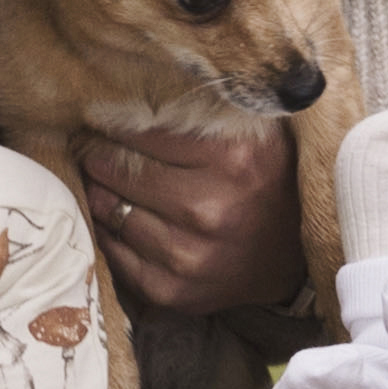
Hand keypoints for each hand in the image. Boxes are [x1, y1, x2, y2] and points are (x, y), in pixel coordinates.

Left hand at [80, 119, 301, 311]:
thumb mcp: (254, 136)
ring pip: (114, 214)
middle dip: (99, 158)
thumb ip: (204, 114)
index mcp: (234, 159)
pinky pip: (117, 257)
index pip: (146, 133)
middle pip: (123, 174)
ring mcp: (190, 256)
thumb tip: (132, 97)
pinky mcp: (175, 291)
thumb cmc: (270, 184)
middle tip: (90, 149)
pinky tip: (112, 218)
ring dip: (99, 195)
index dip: (116, 124)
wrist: (297, 258)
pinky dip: (108, 234)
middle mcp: (210, 209)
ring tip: (99, 182)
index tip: (100, 118)